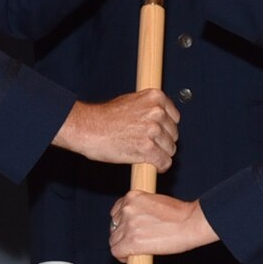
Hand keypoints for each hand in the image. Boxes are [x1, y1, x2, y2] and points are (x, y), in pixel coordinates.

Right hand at [54, 90, 177, 171]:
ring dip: (161, 154)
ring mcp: (153, 130)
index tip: (159, 134)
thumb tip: (162, 119)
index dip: (166, 128)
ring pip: (170, 149)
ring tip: (146, 154)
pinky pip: (164, 162)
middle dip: (163, 142)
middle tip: (149, 145)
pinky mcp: (148, 148)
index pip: (174, 117)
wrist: (87, 128)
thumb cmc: (104, 117)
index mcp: (155, 97)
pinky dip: (160, 166)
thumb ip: (148, 108)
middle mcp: (157, 112)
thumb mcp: (130, 102)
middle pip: (173, 134)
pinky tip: (153, 166)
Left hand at [108, 192, 217, 260]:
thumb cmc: (181, 214)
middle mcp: (127, 209)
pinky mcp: (131, 241)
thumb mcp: (156, 202)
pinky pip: (116, 251)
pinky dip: (122, 256)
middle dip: (122, 235)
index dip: (121, 223)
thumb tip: (136, 222)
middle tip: (134, 241)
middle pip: (114, 226)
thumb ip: (142, 209)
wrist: (191, 223)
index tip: (127, 230)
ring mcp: (128, 225)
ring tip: (135, 250)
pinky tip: (130, 257)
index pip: (116, 211)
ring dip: (122, 246)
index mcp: (132, 196)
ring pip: (114, 240)